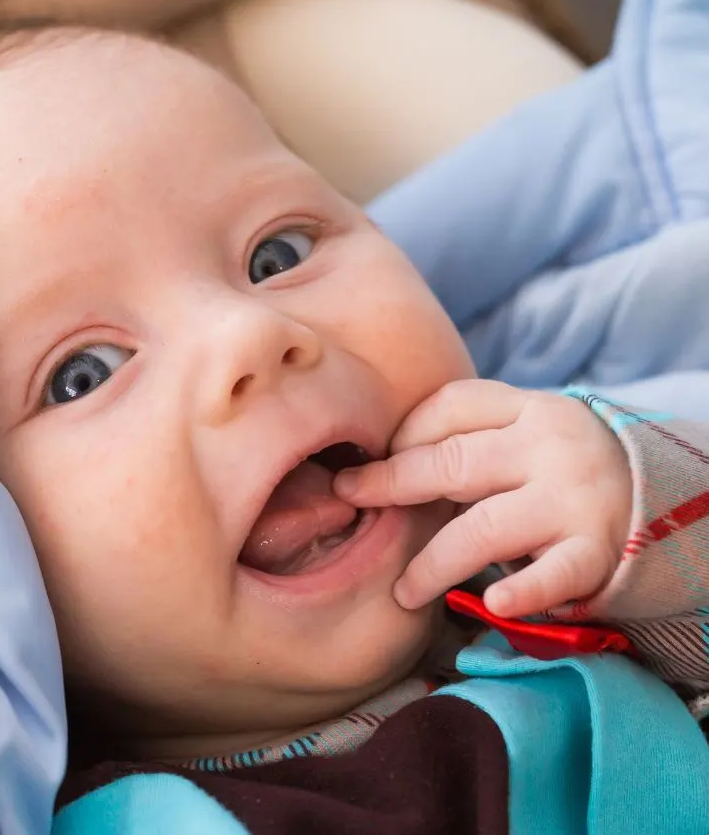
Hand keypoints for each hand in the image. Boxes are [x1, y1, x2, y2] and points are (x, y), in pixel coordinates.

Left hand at [334, 380, 632, 617]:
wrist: (660, 497)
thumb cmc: (561, 467)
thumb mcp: (524, 432)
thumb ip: (469, 436)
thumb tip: (382, 458)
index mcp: (529, 408)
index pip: (450, 407)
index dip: (402, 433)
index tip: (374, 460)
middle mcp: (550, 447)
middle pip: (453, 463)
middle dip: (393, 484)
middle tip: (351, 500)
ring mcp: (573, 499)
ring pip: (483, 528)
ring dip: (433, 562)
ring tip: (403, 591)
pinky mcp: (596, 551)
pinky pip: (553, 573)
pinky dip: (524, 590)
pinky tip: (494, 605)